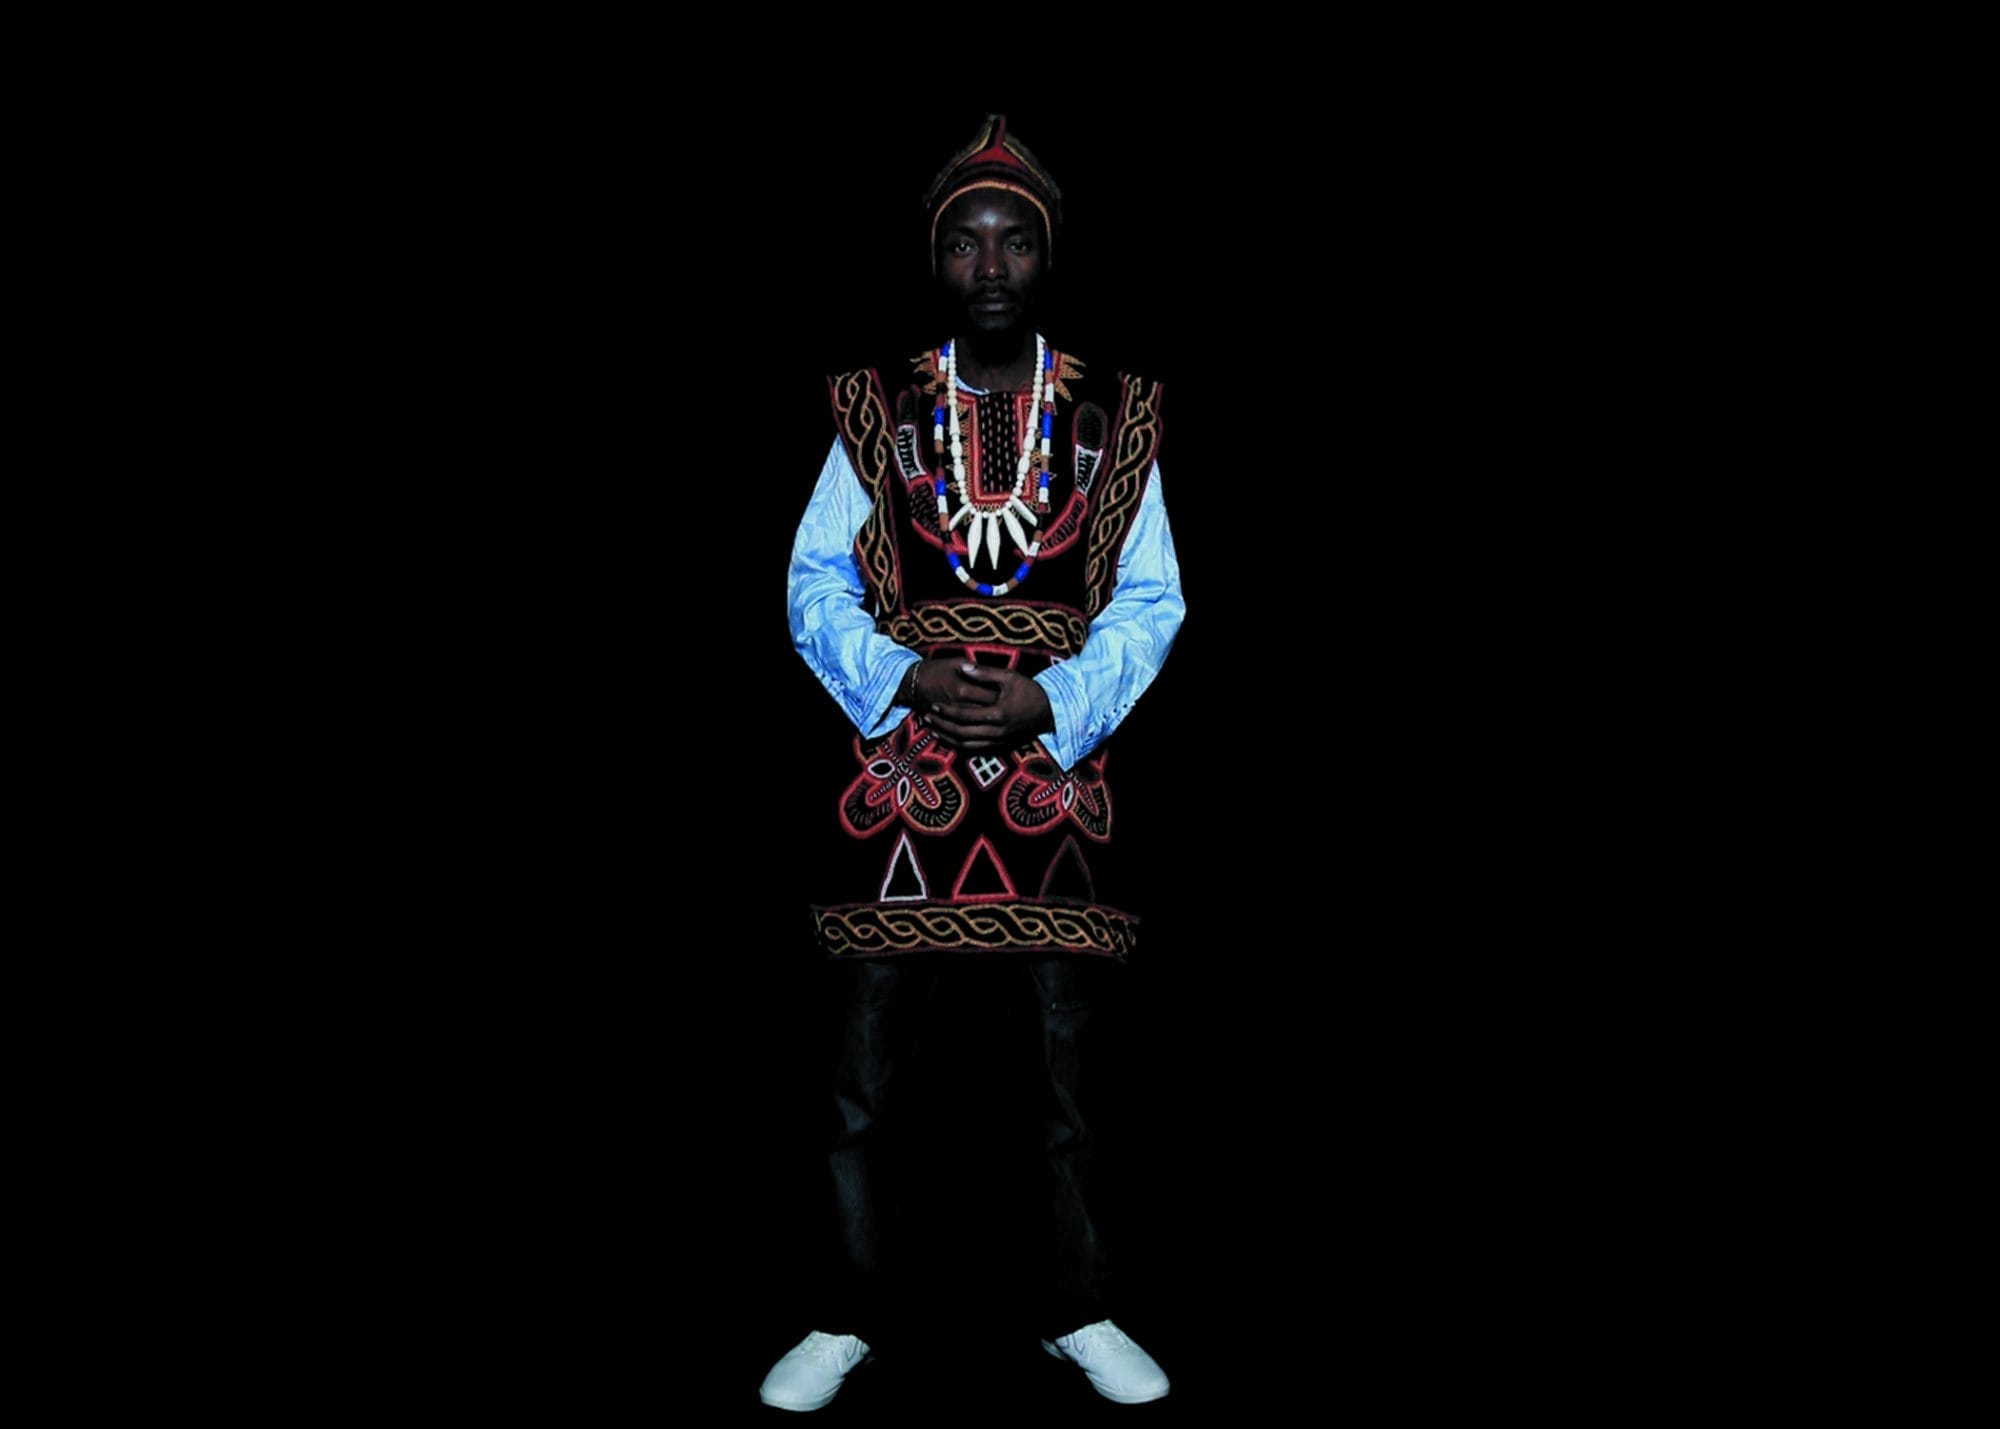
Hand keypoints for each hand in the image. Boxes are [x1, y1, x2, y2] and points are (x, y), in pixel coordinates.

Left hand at [913, 660, 1053, 752]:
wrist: (1051, 712)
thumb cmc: (1029, 691)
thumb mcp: (1009, 677)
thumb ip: (985, 673)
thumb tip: (964, 667)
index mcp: (998, 713)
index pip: (964, 715)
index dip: (947, 711)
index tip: (933, 705)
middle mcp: (997, 731)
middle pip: (961, 732)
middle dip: (942, 726)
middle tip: (926, 718)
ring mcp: (999, 741)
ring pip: (967, 745)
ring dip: (947, 738)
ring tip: (932, 731)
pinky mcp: (1002, 747)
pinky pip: (976, 751)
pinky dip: (960, 747)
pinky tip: (950, 740)